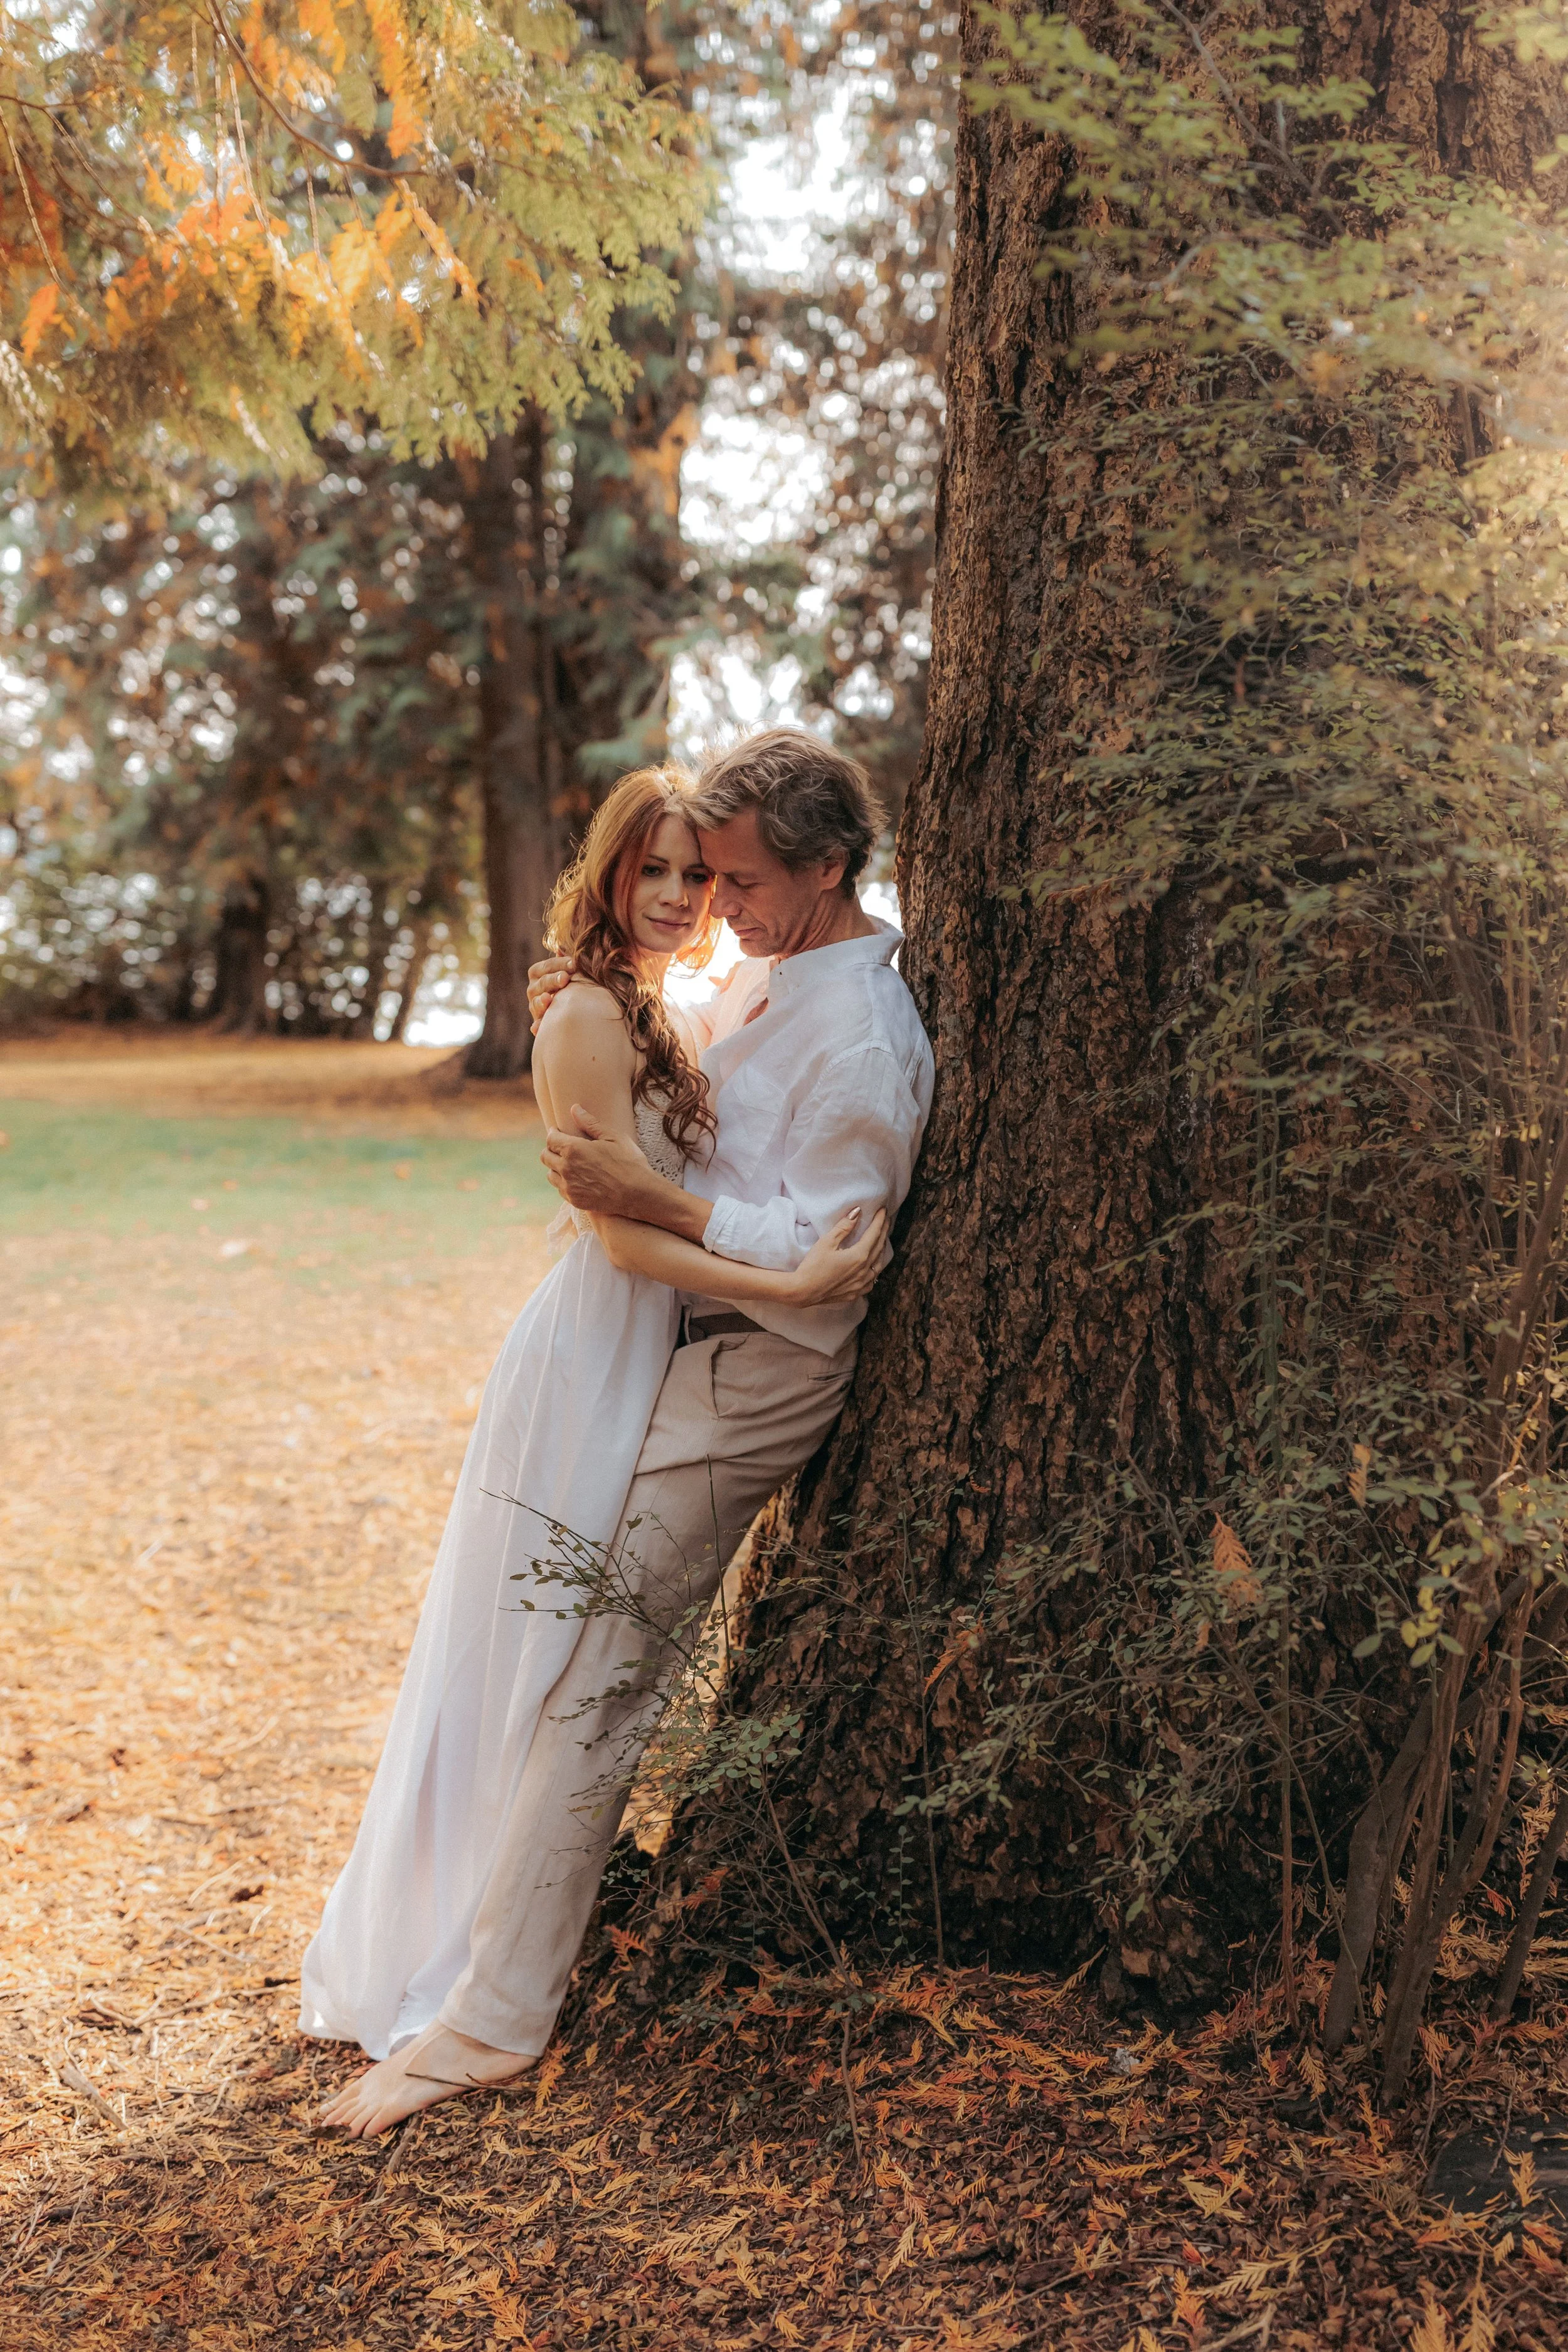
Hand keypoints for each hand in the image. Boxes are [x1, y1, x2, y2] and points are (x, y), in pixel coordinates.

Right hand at [528, 953, 574, 1033]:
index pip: (546, 966)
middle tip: (565, 978)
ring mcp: (535, 1006)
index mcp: (539, 974)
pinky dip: (537, 1026)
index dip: (559, 963)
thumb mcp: (571, 972)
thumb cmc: (573, 985)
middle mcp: (534, 989)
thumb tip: (561, 947)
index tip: (574, 963)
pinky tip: (538, 1028)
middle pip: (540, 983)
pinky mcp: (539, 1023)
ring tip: (548, 999)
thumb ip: (567, 961)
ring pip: (535, 1003)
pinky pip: (536, 1025)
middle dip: (553, 980)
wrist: (574, 1009)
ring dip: (541, 1002)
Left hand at [542, 1108, 656, 1213]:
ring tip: (569, 1163)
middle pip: (545, 1156)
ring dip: (556, 1167)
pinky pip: (560, 1189)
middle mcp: (566, 1168)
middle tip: (561, 1146)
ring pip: (550, 1174)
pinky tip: (576, 1178)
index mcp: (573, 1149)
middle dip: (551, 1149)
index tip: (557, 1131)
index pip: (551, 1139)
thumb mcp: (613, 1137)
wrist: (639, 1194)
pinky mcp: (575, 1200)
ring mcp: (569, 1187)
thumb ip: (591, 1123)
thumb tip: (574, 1109)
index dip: (553, 1133)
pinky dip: (564, 1182)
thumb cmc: (629, 1162)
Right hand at [786, 1206, 889, 1305]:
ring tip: (881, 1240)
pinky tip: (872, 1267)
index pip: (874, 1234)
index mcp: (859, 1256)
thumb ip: (844, 1227)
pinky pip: (871, 1280)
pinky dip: (874, 1270)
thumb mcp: (826, 1242)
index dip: (880, 1220)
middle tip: (886, 1220)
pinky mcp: (856, 1293)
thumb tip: (857, 1212)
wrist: (804, 1292)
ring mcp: (861, 1284)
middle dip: (883, 1232)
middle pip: (879, 1247)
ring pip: (878, 1265)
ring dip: (881, 1250)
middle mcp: (864, 1270)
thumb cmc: (813, 1266)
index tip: (883, 1210)